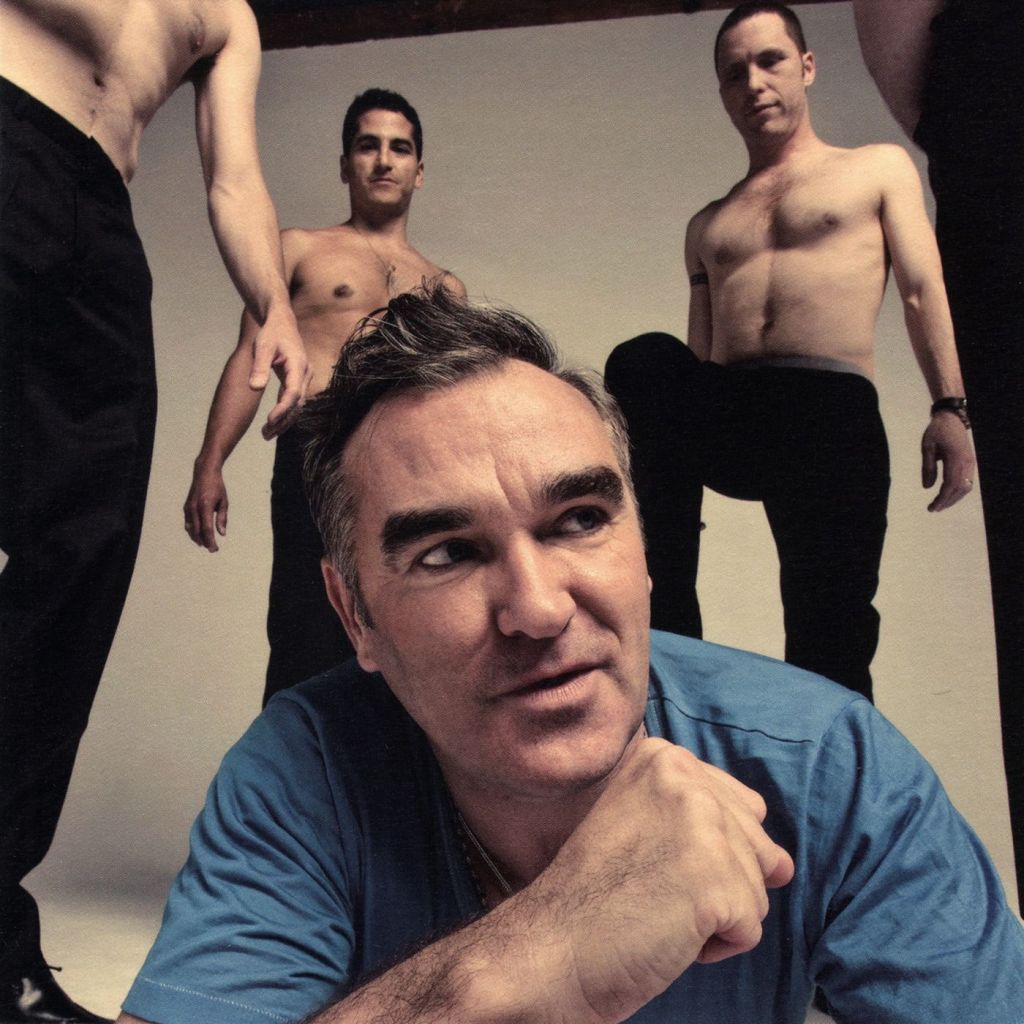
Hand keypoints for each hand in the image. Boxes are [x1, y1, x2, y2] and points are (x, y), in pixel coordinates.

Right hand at [184, 460, 228, 551]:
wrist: (204, 473)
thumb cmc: (217, 487)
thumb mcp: (224, 502)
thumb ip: (222, 518)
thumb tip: (222, 534)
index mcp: (205, 506)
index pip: (207, 529)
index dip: (210, 541)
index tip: (215, 549)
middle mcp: (194, 508)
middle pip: (198, 531)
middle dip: (205, 542)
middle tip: (212, 550)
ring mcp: (188, 507)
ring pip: (191, 528)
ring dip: (197, 538)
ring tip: (205, 544)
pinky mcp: (186, 507)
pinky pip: (188, 522)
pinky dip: (192, 530)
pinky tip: (198, 535)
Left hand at [250, 305, 311, 439]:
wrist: (282, 322)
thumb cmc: (271, 332)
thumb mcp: (262, 347)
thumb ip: (259, 367)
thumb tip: (255, 387)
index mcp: (298, 365)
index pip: (293, 393)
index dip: (282, 409)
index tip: (269, 421)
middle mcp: (305, 373)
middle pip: (297, 404)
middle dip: (283, 421)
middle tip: (266, 434)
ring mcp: (304, 378)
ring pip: (298, 405)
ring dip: (284, 420)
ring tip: (267, 434)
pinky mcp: (299, 380)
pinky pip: (295, 400)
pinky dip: (285, 412)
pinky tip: (273, 422)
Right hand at [534, 738, 793, 1023]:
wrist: (554, 946)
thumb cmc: (594, 895)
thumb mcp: (644, 823)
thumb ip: (712, 821)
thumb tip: (785, 863)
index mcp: (664, 758)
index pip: (741, 808)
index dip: (707, 853)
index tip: (652, 863)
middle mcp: (685, 779)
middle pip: (755, 846)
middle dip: (716, 883)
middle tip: (651, 889)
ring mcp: (702, 826)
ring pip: (756, 889)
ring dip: (715, 916)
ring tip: (656, 910)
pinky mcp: (715, 881)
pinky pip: (750, 929)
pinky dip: (715, 947)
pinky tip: (666, 934)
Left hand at [922, 412, 975, 511]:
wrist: (951, 419)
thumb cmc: (936, 431)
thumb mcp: (927, 448)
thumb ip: (928, 468)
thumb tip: (927, 487)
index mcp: (955, 458)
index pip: (951, 485)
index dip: (942, 499)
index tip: (932, 507)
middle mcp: (966, 462)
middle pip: (960, 489)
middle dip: (947, 501)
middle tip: (933, 509)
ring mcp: (970, 463)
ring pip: (966, 487)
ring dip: (954, 498)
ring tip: (939, 505)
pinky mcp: (970, 462)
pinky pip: (967, 481)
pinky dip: (958, 491)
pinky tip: (947, 495)